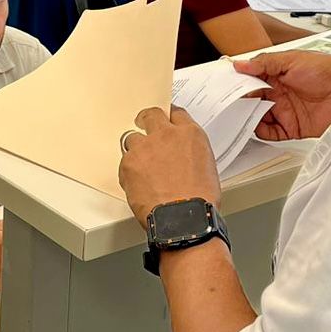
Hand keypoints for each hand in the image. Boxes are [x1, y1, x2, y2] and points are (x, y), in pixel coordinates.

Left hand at [118, 107, 221, 228]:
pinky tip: (137, 182)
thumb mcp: (206, 168)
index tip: (166, 122)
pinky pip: (124, 160)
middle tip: (144, 126)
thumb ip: (190, 153)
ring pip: (132, 138)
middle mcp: (166, 135)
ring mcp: (145, 147)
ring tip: (142, 167)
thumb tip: (181, 156)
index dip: (170, 118)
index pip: (177, 114)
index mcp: (190, 135)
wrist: (183, 218)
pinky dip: (128, 169)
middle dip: (146, 120)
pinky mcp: (128, 163)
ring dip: (136, 149)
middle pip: (151, 115)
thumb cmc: (199, 200)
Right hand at [233, 51, 330, 140]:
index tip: (225, 85)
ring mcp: (286, 110)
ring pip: (258, 116)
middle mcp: (280, 92)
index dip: (239, 81)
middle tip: (228, 104)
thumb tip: (241, 64)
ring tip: (240, 117)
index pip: (252, 77)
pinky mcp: (293, 128)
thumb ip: (266, 63)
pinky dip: (260, 132)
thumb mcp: (294, 59)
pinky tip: (255, 128)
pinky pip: (271, 132)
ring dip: (248, 117)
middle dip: (240, 101)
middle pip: (252, 98)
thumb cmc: (330, 71)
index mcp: (279, 73)